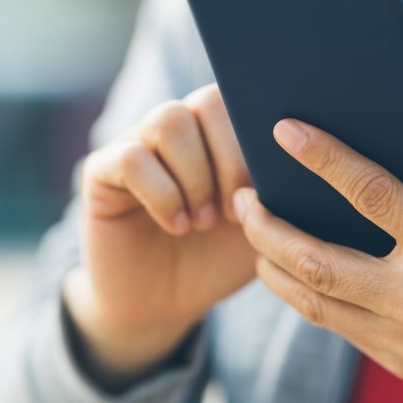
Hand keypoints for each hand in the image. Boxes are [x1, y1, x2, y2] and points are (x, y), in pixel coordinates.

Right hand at [65, 84, 256, 386]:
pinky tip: (177, 226)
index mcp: (217, 132)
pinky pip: (132, 157)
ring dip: (196, 176)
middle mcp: (177, 128)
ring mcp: (136, 143)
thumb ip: (278, 187)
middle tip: (234, 214)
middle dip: (231, 160)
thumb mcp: (261, 225)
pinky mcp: (101, 171)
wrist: (164, 305)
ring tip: (204, 221)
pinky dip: (163, 195)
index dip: (257, 141)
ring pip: (169, 120)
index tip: (265, 192)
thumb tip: (300, 154)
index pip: (241, 98)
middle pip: (207, 102)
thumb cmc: (217, 260)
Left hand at [233, 108, 402, 402]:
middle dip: (268, 228)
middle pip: (319, 263)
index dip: (325, 159)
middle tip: (242, 197)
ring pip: (317, 305)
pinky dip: (309, 297)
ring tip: (253, 234)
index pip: (373, 196)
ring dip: (274, 267)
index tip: (285, 131)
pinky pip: (340, 328)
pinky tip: (294, 270)